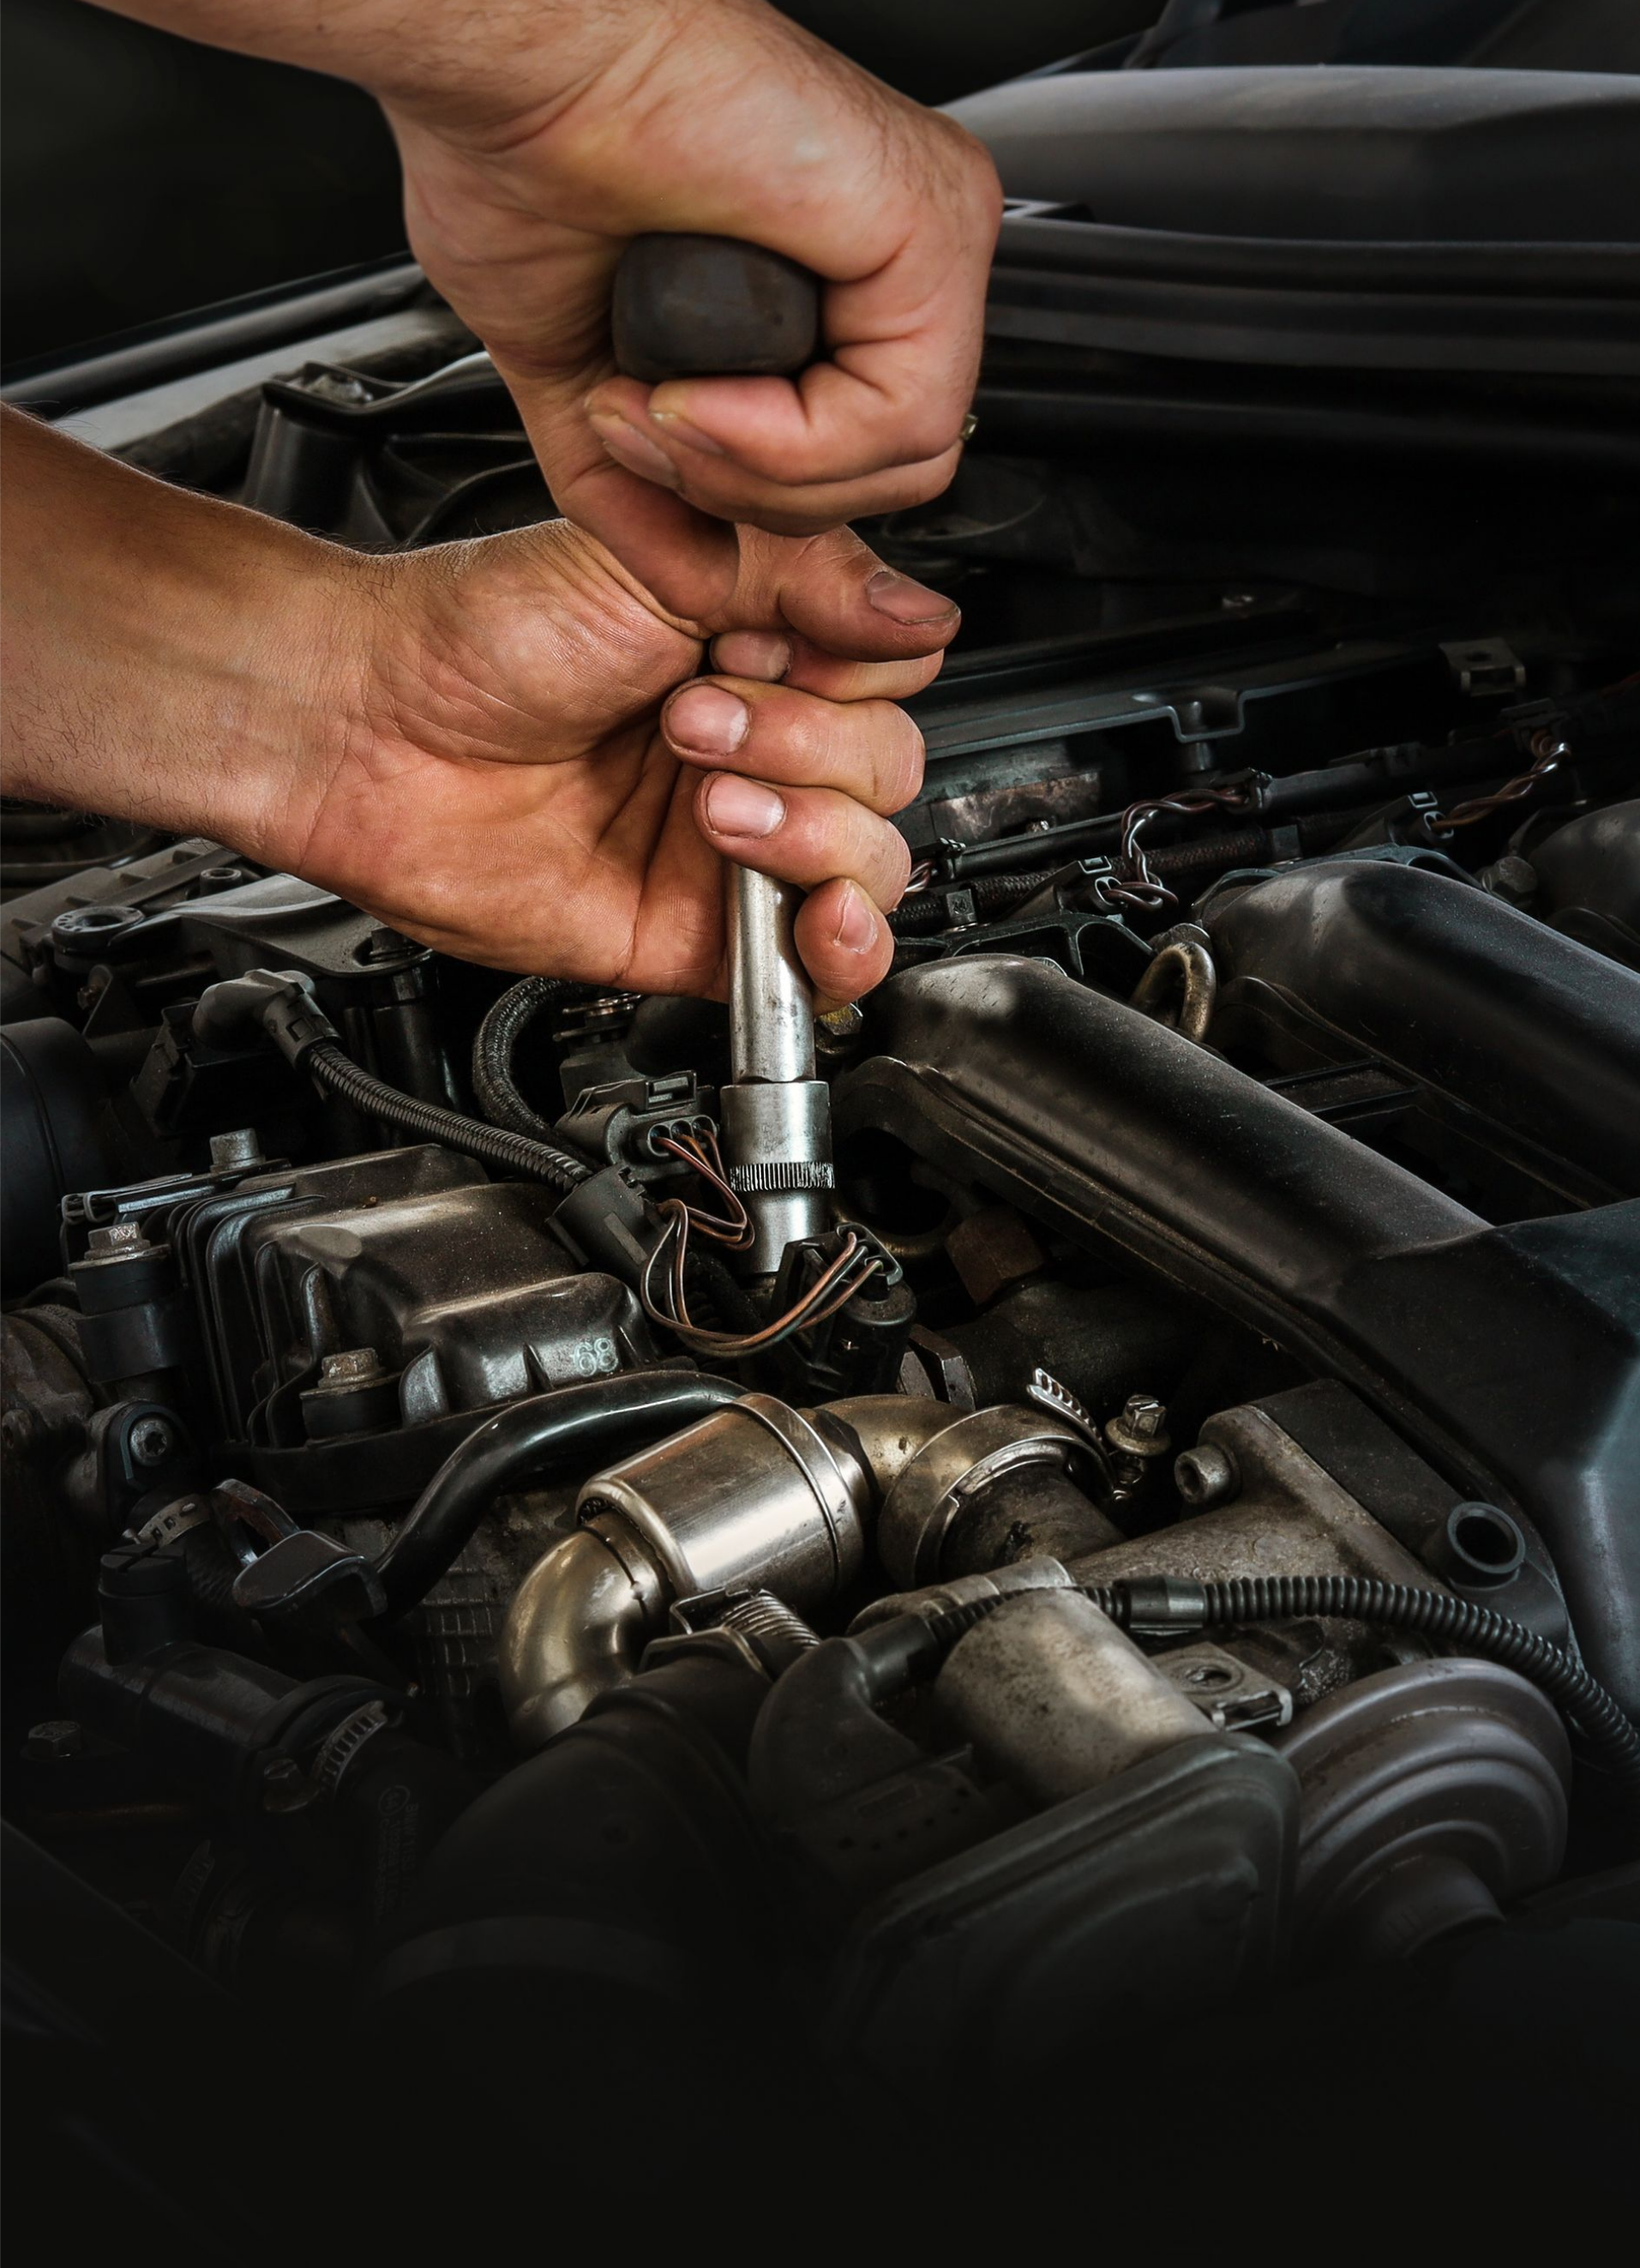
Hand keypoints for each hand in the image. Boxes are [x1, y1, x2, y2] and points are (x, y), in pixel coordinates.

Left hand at [277, 520, 955, 1001]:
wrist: (378, 731)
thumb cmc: (479, 634)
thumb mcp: (664, 559)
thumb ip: (809, 579)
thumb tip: (924, 615)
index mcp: (756, 650)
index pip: (887, 677)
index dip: (848, 673)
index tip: (770, 648)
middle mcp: (755, 745)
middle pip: (888, 773)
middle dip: (811, 746)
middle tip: (698, 720)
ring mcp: (730, 843)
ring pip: (870, 864)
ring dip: (813, 833)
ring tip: (712, 802)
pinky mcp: (699, 934)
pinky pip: (817, 965)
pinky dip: (843, 947)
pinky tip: (815, 913)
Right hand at [369, 0, 1002, 614]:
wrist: (504, 60)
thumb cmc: (524, 159)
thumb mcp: (586, 386)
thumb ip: (650, 496)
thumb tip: (700, 588)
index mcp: (842, 276)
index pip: (859, 459)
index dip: (747, 493)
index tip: (636, 441)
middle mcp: (901, 250)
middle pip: (893, 475)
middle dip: (754, 498)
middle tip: (644, 431)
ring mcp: (930, 232)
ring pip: (903, 462)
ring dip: (754, 473)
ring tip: (658, 404)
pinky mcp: (931, 225)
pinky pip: (895, 418)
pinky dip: (784, 442)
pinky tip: (697, 392)